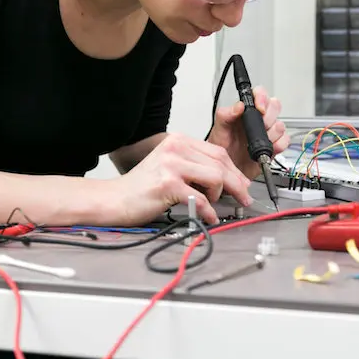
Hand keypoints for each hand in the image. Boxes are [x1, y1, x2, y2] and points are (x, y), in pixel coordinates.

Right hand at [113, 134, 252, 224]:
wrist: (115, 199)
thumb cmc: (143, 187)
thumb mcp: (171, 167)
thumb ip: (195, 168)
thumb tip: (226, 180)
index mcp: (179, 141)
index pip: (218, 152)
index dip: (235, 170)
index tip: (243, 183)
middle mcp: (176, 148)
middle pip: (220, 163)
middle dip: (237, 184)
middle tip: (244, 198)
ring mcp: (171, 165)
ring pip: (215, 178)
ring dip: (220, 195)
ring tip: (213, 205)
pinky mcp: (168, 184)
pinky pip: (200, 199)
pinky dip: (208, 211)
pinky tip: (207, 216)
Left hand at [206, 86, 289, 178]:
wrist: (226, 172)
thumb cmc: (221, 149)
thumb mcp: (218, 130)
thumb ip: (225, 115)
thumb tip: (238, 106)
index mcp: (245, 111)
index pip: (259, 94)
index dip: (262, 99)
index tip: (260, 109)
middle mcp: (258, 120)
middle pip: (275, 106)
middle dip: (268, 118)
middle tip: (259, 127)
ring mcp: (267, 132)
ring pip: (280, 124)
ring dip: (272, 133)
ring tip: (258, 141)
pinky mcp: (273, 146)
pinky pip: (285, 140)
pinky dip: (278, 145)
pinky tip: (267, 149)